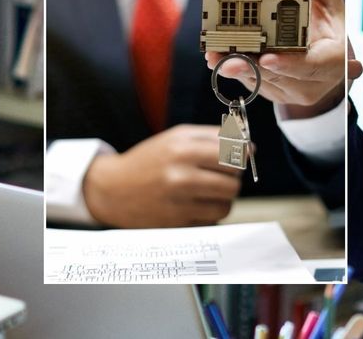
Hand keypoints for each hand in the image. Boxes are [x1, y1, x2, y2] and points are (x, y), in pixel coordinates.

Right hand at [82, 125, 241, 227]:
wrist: (112, 189)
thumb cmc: (150, 160)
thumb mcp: (177, 137)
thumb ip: (214, 137)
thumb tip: (251, 147)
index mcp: (182, 150)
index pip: (234, 155)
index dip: (243, 156)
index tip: (242, 156)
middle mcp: (180, 177)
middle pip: (234, 183)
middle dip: (232, 178)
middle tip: (219, 174)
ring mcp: (178, 204)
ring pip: (226, 206)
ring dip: (222, 199)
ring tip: (207, 190)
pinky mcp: (176, 225)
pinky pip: (211, 221)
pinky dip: (208, 213)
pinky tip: (194, 203)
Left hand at [207, 0, 346, 117]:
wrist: (329, 53)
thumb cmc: (328, 21)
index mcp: (336, 57)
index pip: (314, 65)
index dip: (290, 63)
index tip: (267, 57)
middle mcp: (318, 80)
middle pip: (281, 78)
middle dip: (251, 68)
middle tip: (226, 60)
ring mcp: (298, 91)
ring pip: (264, 84)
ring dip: (237, 69)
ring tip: (215, 56)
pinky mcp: (279, 95)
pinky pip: (255, 85)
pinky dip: (237, 71)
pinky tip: (219, 59)